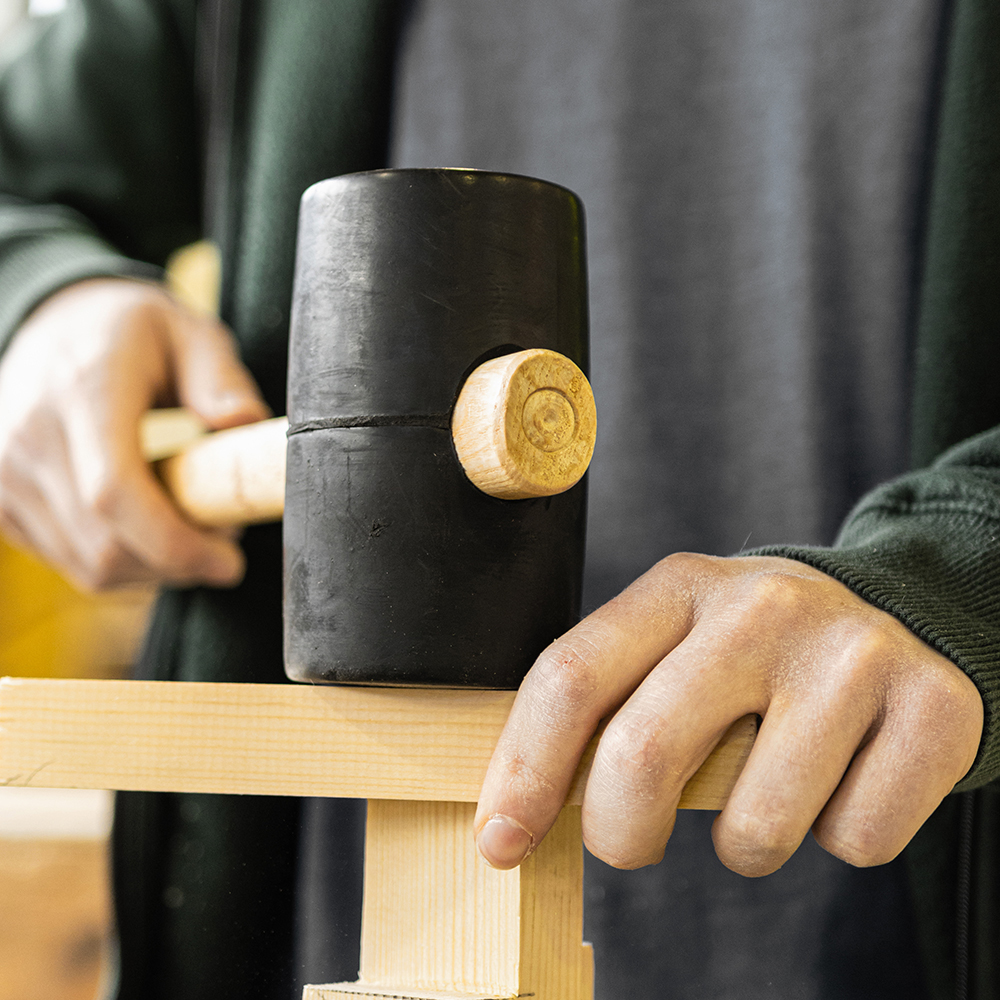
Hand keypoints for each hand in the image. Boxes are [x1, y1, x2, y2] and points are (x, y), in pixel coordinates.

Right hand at [0, 278, 269, 589]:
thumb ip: (221, 380)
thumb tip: (244, 422)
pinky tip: (146, 530)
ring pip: (88, 566)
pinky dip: (120, 564)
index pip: (115, 493)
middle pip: (104, 545)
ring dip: (152, 568)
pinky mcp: (0, 501)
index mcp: (82, 389)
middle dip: (178, 564)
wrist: (55, 324)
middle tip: (222, 543)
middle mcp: (30, 434)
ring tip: (187, 529)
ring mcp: (5, 473)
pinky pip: (68, 563)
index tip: (228, 561)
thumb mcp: (191, 334)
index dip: (175, 544)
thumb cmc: (133, 333)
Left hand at [475, 553, 982, 876]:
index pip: (572, 677)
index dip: (523, 771)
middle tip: (628, 843)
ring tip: (765, 787)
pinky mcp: (935, 705)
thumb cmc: (753, 652)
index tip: (500, 841)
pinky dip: (839, 837)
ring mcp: (852, 653)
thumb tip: (514, 814)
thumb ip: (605, 706)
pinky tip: (844, 777)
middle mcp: (762, 607)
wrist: (895, 614)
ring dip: (744, 843)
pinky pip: (857, 840)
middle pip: (642, 755)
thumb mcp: (674, 645)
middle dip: (618, 834)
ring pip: (756, 828)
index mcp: (678, 586)